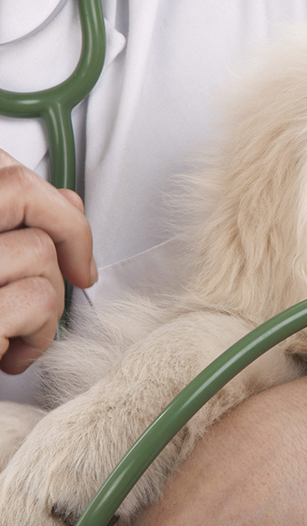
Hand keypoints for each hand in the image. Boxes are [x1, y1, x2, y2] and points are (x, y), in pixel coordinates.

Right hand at [0, 149, 95, 373]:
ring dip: (49, 301)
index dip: (45, 195)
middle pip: (21, 193)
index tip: (66, 227)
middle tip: (79, 273)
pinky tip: (12, 355)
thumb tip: (68, 201)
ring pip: (38, 252)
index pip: (2, 170)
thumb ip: (11, 225)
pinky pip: (39, 300)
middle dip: (67, 233)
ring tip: (20, 330)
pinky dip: (41, 334)